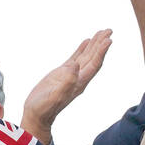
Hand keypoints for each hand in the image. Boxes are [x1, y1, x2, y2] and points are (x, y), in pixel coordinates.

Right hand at [20, 29, 112, 144]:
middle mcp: (78, 77)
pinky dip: (82, 49)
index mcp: (79, 82)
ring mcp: (71, 75)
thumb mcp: (55, 96)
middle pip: (93, 58)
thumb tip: (75, 66)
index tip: (108, 40)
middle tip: (109, 30)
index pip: (94, 64)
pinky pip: (75, 58)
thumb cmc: (44, 108)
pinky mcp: (62, 73)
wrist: (36, 114)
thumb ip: (66, 82)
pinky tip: (86, 41)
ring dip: (94, 44)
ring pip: (86, 56)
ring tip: (102, 32)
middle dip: (101, 44)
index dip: (101, 52)